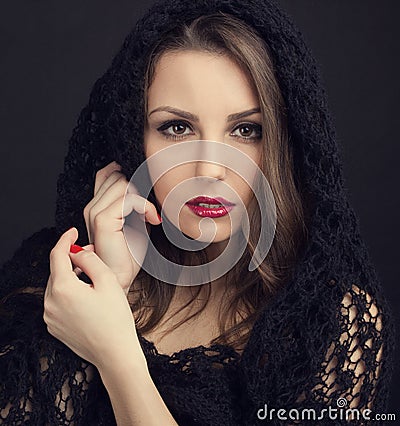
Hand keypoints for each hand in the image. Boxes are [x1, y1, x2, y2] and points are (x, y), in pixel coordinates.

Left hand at [43, 227, 147, 369]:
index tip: (72, 231)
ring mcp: (50, 317)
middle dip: (70, 259)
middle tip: (90, 254)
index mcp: (62, 289)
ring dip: (70, 276)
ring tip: (91, 275)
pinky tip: (85, 294)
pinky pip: (57, 302)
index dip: (65, 239)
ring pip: (56, 286)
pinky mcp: (54, 327)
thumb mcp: (108, 281)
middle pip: (56, 271)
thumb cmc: (115, 319)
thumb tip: (78, 252)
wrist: (115, 354)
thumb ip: (90, 260)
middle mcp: (50, 303)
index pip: (57, 255)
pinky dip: (68, 292)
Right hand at [83, 161, 161, 294]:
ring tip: (152, 215)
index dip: (128, 174)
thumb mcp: (135, 221)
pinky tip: (153, 220)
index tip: (148, 190)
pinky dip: (145, 206)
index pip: (108, 173)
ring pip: (123, 183)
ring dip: (143, 196)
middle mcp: (92, 206)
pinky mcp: (102, 220)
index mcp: (97, 205)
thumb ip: (135, 203)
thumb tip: (148, 184)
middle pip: (116, 175)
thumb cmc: (128, 254)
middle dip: (139, 185)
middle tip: (152, 205)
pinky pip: (128, 199)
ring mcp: (95, 212)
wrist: (121, 278)